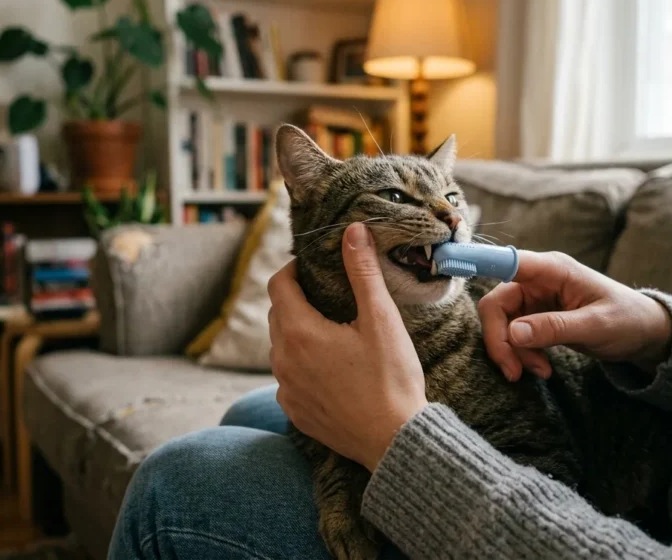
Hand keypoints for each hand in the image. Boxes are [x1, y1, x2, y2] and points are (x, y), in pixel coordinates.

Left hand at [268, 223, 427, 471]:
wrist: (393, 441)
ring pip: (282, 347)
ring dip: (299, 333)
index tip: (314, 266)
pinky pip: (289, 378)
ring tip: (333, 332)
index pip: (278, 285)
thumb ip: (362, 273)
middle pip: (278, 315)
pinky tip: (332, 369)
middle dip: (298, 299)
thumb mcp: (381, 320)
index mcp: (299, 332)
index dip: (293, 269)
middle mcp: (283, 360)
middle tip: (329, 296)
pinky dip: (303, 366)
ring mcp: (286, 390)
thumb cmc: (391, 379)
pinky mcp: (295, 412)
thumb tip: (352, 231)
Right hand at [478, 251, 671, 380]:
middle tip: (515, 372)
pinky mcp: (536, 319)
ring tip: (540, 373)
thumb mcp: (596, 326)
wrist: (644, 335)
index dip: (475, 262)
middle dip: (500, 340)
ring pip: (502, 325)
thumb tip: (514, 334)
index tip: (448, 263)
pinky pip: (513, 337)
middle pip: (496, 305)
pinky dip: (521, 355)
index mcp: (552, 270)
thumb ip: (555, 328)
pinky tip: (542, 369)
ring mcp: (535, 300)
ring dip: (513, 353)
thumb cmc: (627, 321)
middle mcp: (538, 281)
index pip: (505, 262)